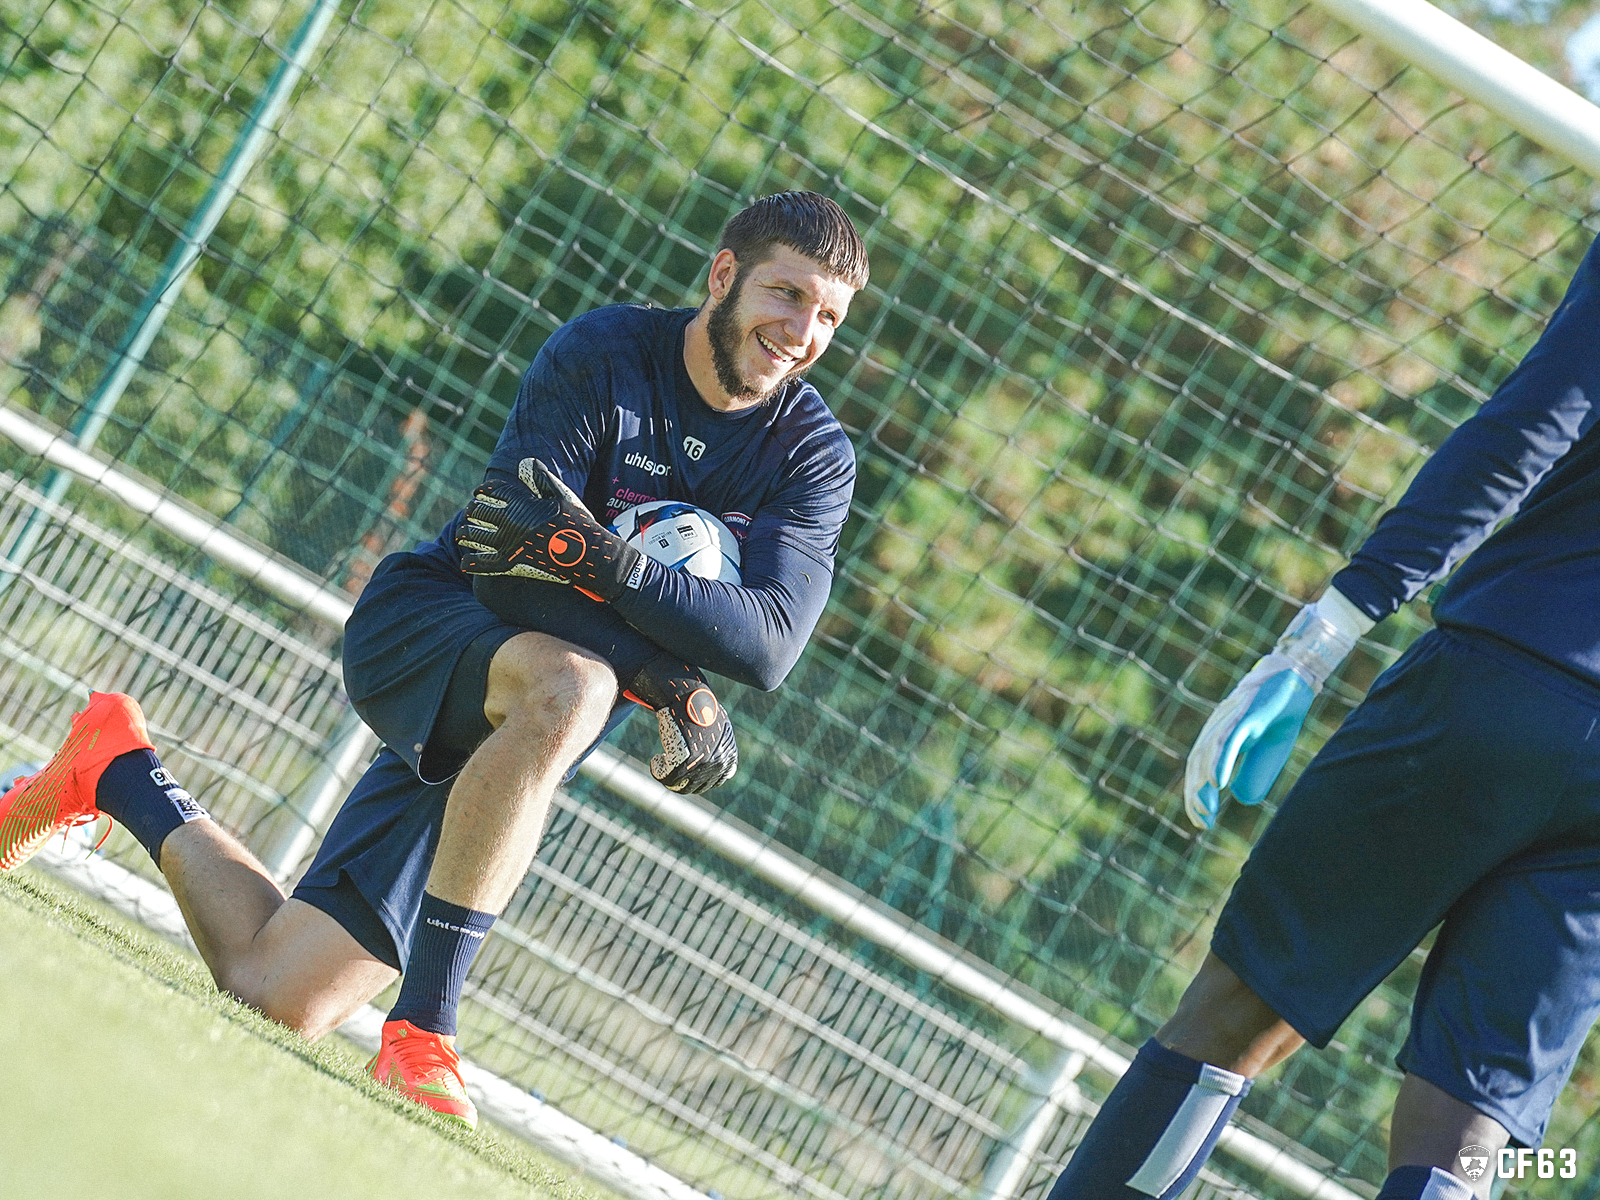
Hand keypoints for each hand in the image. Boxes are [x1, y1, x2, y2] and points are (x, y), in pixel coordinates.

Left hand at [457, 458, 643, 599]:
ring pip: (475, 536)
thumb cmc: (578, 524)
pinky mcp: (511, 564)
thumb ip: (542, 479)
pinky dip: (471, 563)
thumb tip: (527, 462)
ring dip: (465, 534)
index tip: (478, 493)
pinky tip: (465, 562)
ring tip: (462, 534)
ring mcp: (509, 543)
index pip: (493, 492)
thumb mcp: (563, 496)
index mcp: (522, 503)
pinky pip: (483, 564)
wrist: (588, 555)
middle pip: (479, 512)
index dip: (483, 491)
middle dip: (472, 511)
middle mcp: (511, 521)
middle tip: (470, 513)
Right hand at [624, 653, 737, 792]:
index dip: (699, 779)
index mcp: (728, 754)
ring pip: (680, 786)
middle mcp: (718, 762)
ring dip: (668, 778)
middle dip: (681, 782)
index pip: (717, 781)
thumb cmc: (698, 704)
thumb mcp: (718, 724)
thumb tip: (728, 774)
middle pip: (696, 787)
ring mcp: (702, 764)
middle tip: (668, 771)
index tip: (685, 772)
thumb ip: (721, 748)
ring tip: (660, 765)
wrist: (687, 692)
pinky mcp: (684, 763)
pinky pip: (666, 777)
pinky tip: (655, 761)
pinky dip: (658, 770)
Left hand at [1183, 590, 1370, 828]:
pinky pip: (1228, 740)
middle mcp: (1219, 727)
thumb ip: (1255, 771)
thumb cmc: (1281, 710)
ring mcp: (1230, 718)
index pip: (1201, 768)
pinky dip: (1220, 762)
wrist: (1297, 675)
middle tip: (1200, 822)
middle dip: (1195, 794)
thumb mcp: (1271, 750)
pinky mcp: (1245, 713)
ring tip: (1205, 809)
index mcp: (1222, 736)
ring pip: (1208, 754)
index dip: (1198, 795)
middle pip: (1197, 763)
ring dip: (1204, 783)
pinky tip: (1217, 782)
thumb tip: (1241, 799)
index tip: (1202, 822)